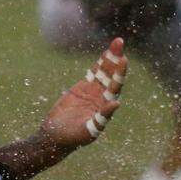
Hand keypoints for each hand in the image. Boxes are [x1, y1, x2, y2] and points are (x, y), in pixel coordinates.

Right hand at [38, 37, 126, 151]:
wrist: (56, 135)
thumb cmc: (73, 137)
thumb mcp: (89, 129)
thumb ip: (102, 117)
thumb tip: (117, 104)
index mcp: (105, 107)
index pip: (115, 87)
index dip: (119, 73)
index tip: (123, 59)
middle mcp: (102, 98)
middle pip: (111, 75)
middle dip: (115, 59)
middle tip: (119, 42)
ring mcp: (93, 93)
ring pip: (103, 72)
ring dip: (109, 59)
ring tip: (116, 43)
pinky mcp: (82, 89)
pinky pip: (93, 74)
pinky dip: (99, 64)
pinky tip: (105, 55)